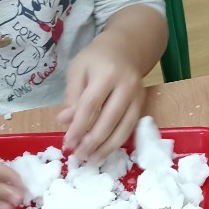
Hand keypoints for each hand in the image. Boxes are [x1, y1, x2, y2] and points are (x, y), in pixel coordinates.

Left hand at [56, 35, 145, 161]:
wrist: (126, 48)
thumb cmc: (97, 59)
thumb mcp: (78, 70)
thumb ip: (72, 96)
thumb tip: (65, 121)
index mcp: (107, 73)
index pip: (90, 105)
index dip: (78, 127)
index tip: (68, 144)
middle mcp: (126, 85)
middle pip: (109, 119)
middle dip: (93, 141)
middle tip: (79, 156)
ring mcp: (138, 96)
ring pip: (124, 128)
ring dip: (107, 148)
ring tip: (92, 160)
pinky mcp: (143, 105)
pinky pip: (130, 128)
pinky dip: (117, 142)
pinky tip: (105, 151)